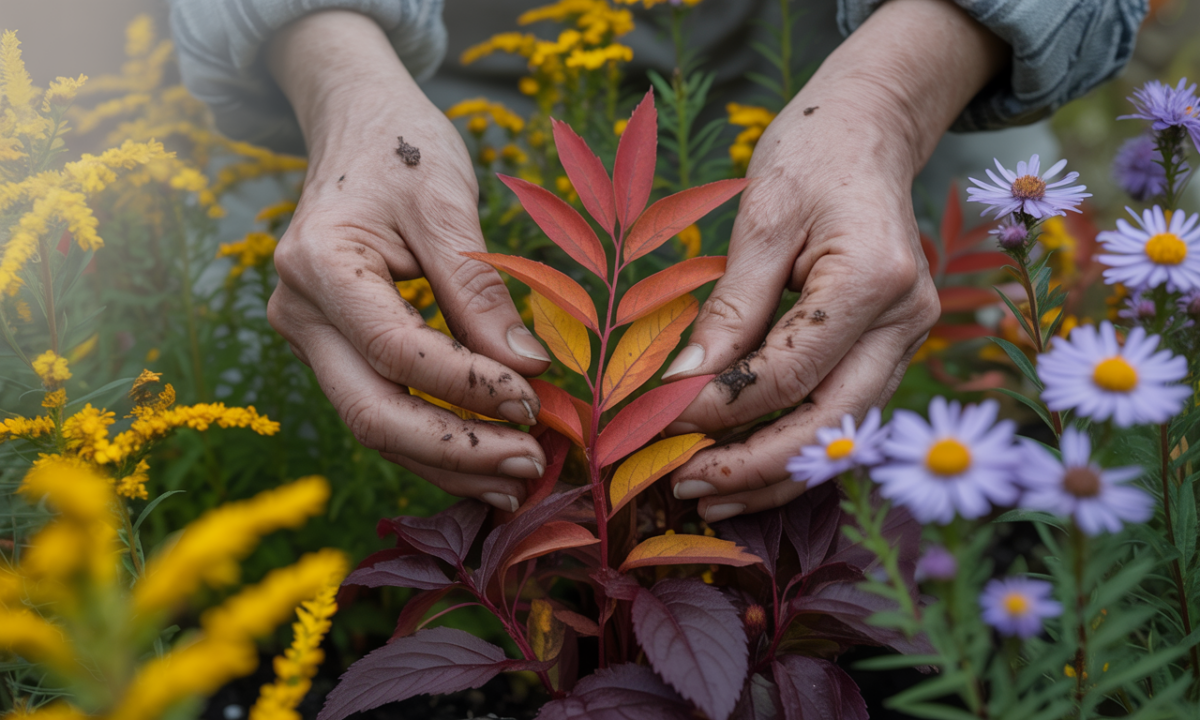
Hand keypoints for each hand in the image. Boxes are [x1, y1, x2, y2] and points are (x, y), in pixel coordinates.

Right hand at [266, 11, 551, 511]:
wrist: (356, 126)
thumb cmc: (403, 150)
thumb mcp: (447, 203)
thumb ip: (479, 290)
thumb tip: (527, 370)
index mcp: (319, 264)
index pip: (396, 350)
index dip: (468, 385)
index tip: (533, 401)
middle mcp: (298, 311)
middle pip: (372, 411)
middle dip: (457, 449)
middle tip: (529, 464)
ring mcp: (308, 337)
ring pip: (373, 424)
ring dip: (448, 461)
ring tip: (516, 482)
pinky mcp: (330, 349)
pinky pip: (380, 406)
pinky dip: (433, 439)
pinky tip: (484, 461)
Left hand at [664, 0, 1006, 521]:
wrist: (869, 129)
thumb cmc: (810, 158)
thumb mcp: (759, 221)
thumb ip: (729, 309)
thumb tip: (681, 385)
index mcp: (874, 278)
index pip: (789, 374)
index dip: (718, 408)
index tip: (655, 424)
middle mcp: (908, 319)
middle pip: (831, 425)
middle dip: (753, 467)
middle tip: (682, 487)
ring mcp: (909, 339)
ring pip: (843, 434)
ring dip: (775, 474)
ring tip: (707, 497)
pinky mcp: (894, 349)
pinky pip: (844, 415)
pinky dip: (795, 448)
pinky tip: (745, 472)